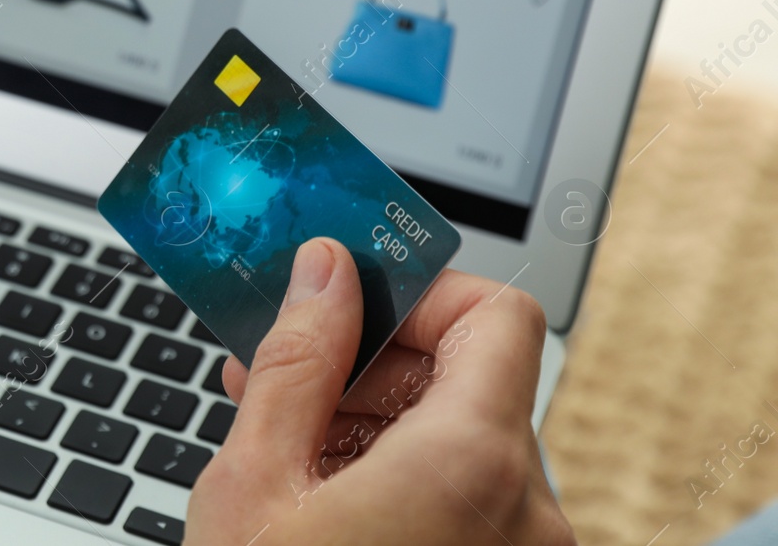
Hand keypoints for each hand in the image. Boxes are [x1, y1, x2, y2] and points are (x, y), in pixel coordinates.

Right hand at [185, 239, 572, 545]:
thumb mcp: (256, 481)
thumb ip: (297, 362)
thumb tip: (326, 270)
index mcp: (473, 466)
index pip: (500, 315)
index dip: (423, 294)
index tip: (348, 306)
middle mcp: (526, 512)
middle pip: (473, 378)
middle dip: (374, 364)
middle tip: (283, 375)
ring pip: (464, 441)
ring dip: (377, 423)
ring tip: (287, 446)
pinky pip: (468, 499)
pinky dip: (402, 479)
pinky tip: (322, 495)